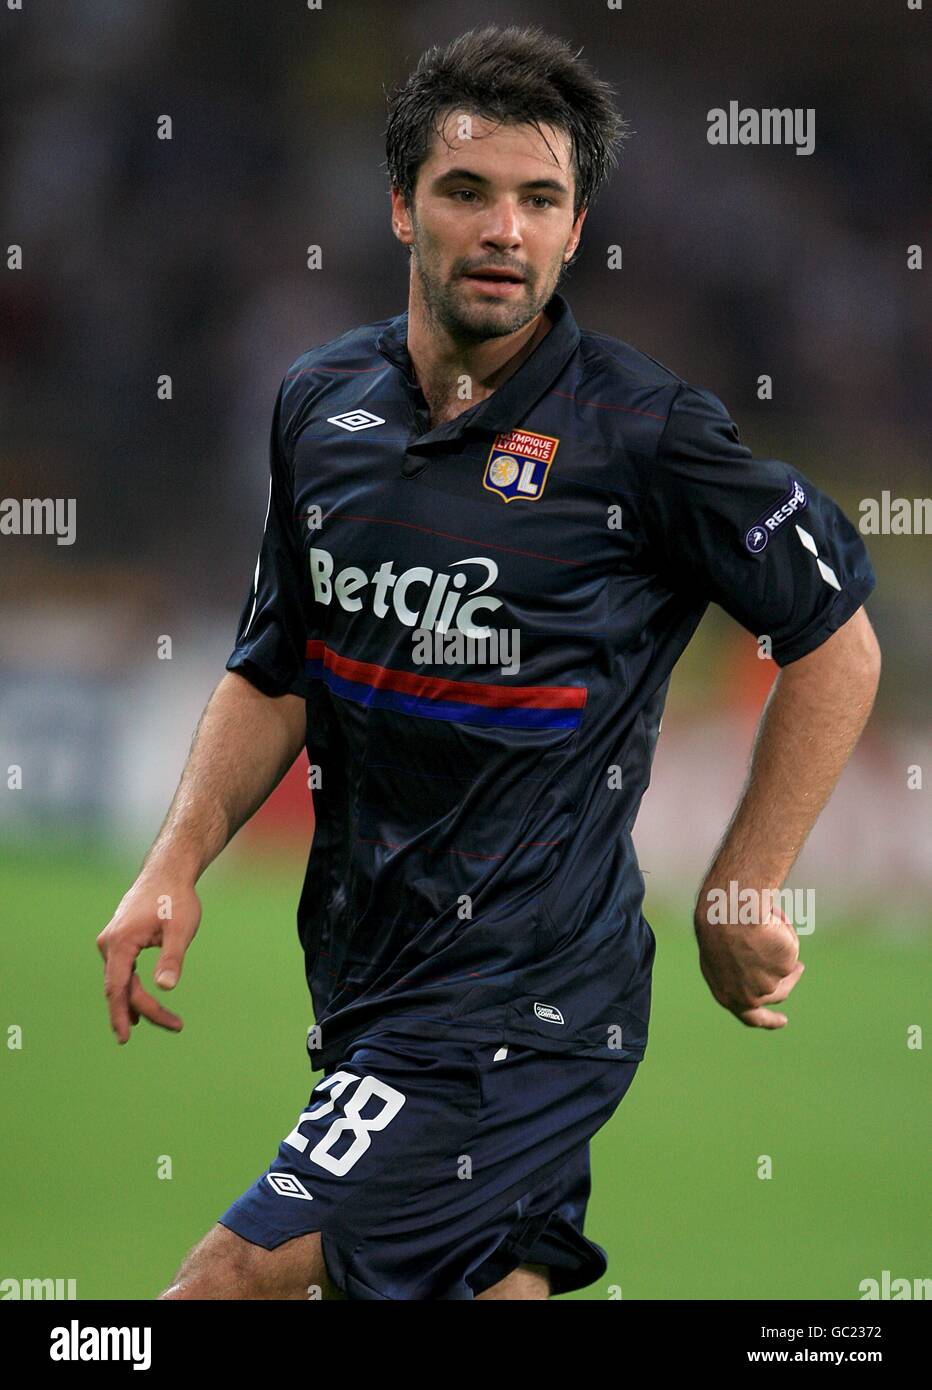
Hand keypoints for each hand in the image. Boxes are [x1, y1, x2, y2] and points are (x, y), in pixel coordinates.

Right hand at [96, 872, 201, 1042]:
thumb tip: (166, 987)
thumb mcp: (181, 929)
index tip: (124, 1039)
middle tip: (176, 1025)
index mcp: (120, 942)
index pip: (117, 988)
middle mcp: (108, 944)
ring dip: (140, 1002)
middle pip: (121, 988)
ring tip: (168, 1021)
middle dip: (144, 1010)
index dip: (120, 1015)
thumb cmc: (176, 898)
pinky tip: (140, 1006)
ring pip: (121, 981)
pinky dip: (133, 989)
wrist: (167, 872)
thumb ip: (172, 957)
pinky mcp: (118, 941)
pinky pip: (122, 972)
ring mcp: (111, 942)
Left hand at [693, 889, 804, 1028]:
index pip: (751, 1017)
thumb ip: (740, 968)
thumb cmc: (717, 924)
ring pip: (787, 969)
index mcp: (725, 994)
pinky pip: (790, 949)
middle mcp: (747, 997)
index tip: (783, 1021)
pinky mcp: (783, 970)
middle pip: (777, 994)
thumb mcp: (721, 952)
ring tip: (769, 923)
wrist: (726, 912)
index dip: (769, 1020)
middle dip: (790, 981)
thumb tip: (763, 961)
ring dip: (783, 948)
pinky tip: (769, 921)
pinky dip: (784, 934)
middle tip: (800, 968)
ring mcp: (766, 986)